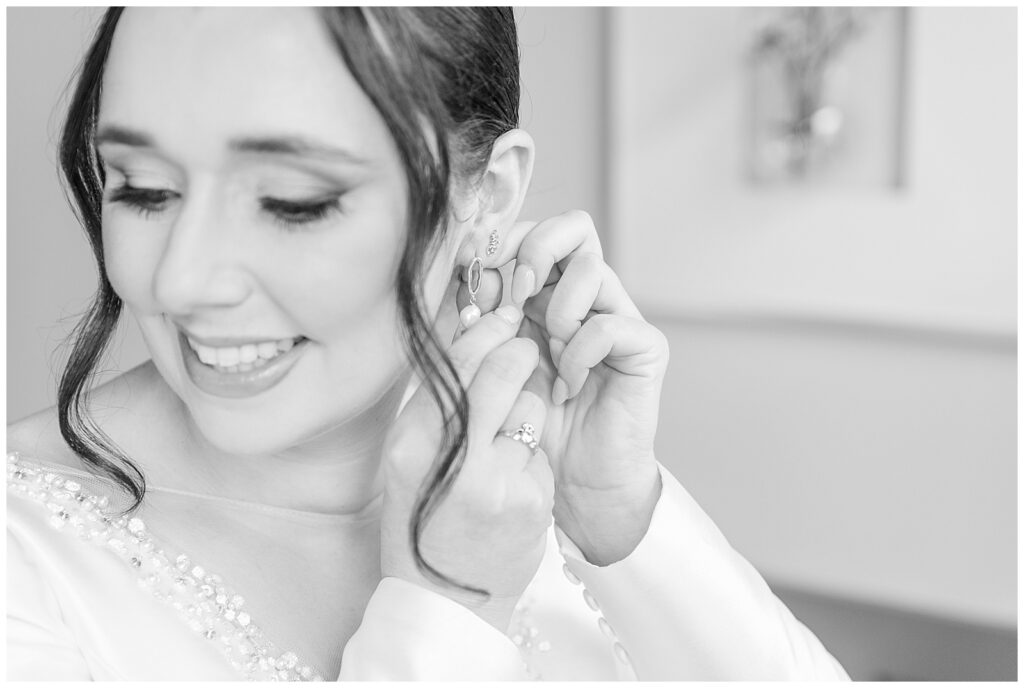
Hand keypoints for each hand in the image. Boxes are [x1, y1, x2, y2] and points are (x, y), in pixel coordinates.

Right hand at [381, 305, 553, 631]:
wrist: (446, 599)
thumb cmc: (423, 519)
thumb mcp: (408, 460)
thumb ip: (434, 405)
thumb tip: (469, 335)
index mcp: (413, 445)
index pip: (456, 366)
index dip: (485, 332)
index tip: (503, 316)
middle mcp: (453, 460)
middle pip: (499, 375)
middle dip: (517, 353)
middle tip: (525, 346)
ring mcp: (497, 483)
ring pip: (529, 408)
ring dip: (526, 409)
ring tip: (507, 437)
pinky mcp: (531, 502)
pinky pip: (541, 451)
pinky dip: (532, 454)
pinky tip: (515, 477)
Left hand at [457, 210, 669, 565]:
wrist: (572, 483)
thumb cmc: (531, 425)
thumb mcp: (490, 364)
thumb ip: (479, 319)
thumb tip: (470, 272)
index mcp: (547, 293)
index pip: (533, 233)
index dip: (503, 243)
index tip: (475, 275)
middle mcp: (586, 298)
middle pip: (574, 227)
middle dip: (536, 252)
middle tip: (516, 296)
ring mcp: (619, 317)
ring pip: (592, 269)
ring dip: (557, 312)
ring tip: (549, 357)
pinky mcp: (645, 348)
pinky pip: (610, 325)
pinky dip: (579, 353)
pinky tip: (568, 386)